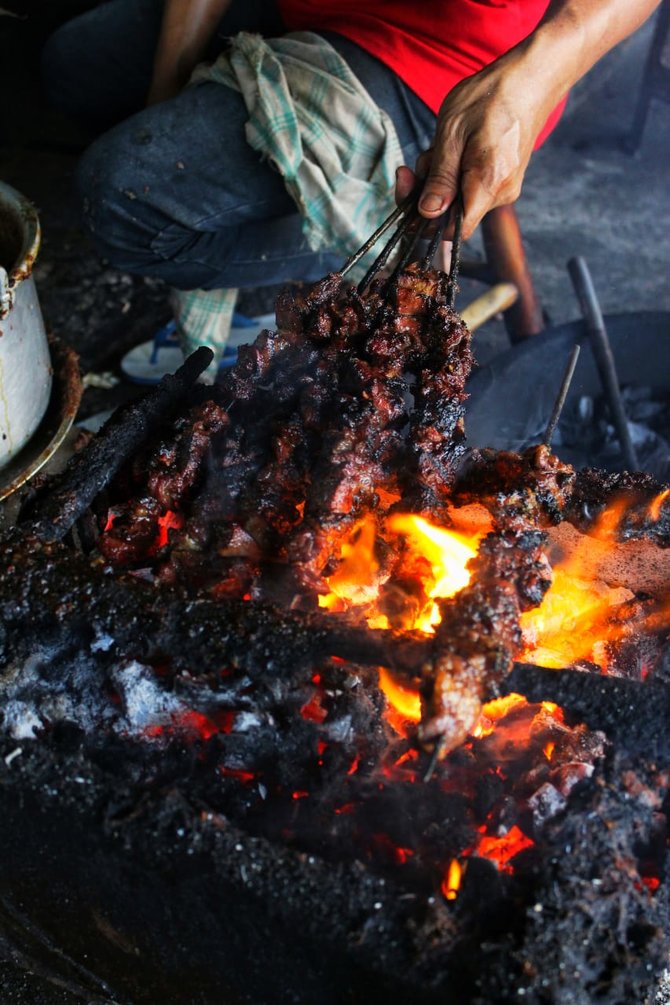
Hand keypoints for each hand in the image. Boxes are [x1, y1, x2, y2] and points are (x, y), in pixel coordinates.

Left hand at [396, 51, 556, 239]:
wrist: (531, 78)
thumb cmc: (492, 96)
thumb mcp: (453, 133)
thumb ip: (440, 178)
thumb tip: (427, 212)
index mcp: (489, 185)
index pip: (454, 230)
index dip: (426, 221)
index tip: (410, 190)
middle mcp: (501, 194)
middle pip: (453, 215)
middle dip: (428, 191)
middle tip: (420, 160)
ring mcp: (504, 188)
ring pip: (458, 200)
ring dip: (440, 178)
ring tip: (440, 145)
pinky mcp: (502, 180)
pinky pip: (470, 188)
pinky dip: (454, 172)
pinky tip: (454, 148)